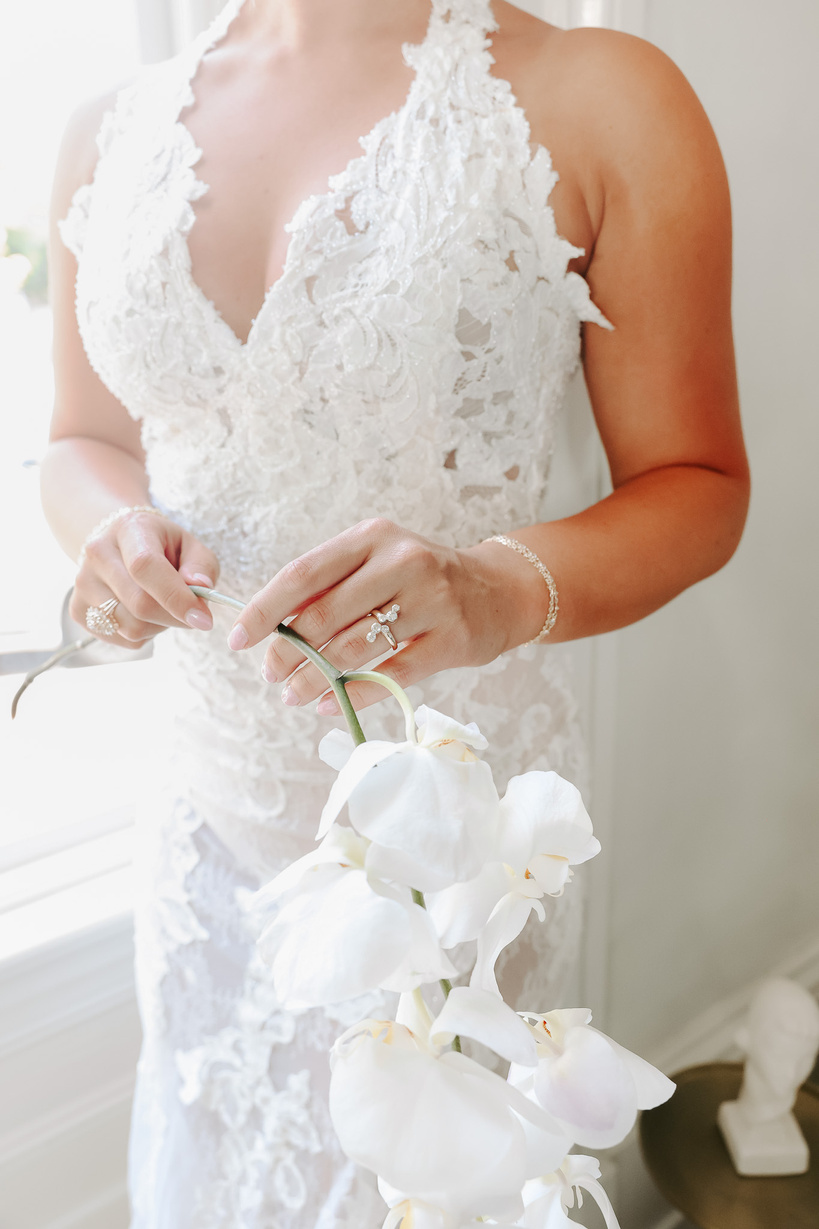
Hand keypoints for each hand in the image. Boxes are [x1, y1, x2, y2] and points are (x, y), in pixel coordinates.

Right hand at [70, 510, 219, 647]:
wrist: (119, 542)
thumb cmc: (161, 545)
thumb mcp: (189, 545)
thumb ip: (201, 565)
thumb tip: (199, 586)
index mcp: (128, 529)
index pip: (145, 567)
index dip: (176, 597)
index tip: (203, 618)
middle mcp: (98, 554)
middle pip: (140, 605)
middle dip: (175, 618)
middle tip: (192, 614)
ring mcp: (83, 584)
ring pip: (131, 628)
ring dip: (159, 626)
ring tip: (162, 606)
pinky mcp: (78, 610)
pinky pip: (122, 640)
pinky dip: (144, 635)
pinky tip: (144, 613)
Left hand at [228, 519, 543, 712]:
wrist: (498, 590)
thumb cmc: (422, 578)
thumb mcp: (378, 561)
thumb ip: (332, 585)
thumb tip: (271, 624)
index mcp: (373, 537)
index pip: (304, 573)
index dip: (265, 609)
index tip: (238, 639)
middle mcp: (402, 562)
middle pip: (323, 615)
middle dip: (286, 652)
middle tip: (269, 674)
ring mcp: (430, 601)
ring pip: (353, 649)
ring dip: (313, 678)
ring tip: (292, 695)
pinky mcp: (450, 641)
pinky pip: (390, 675)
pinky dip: (354, 694)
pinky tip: (329, 704)